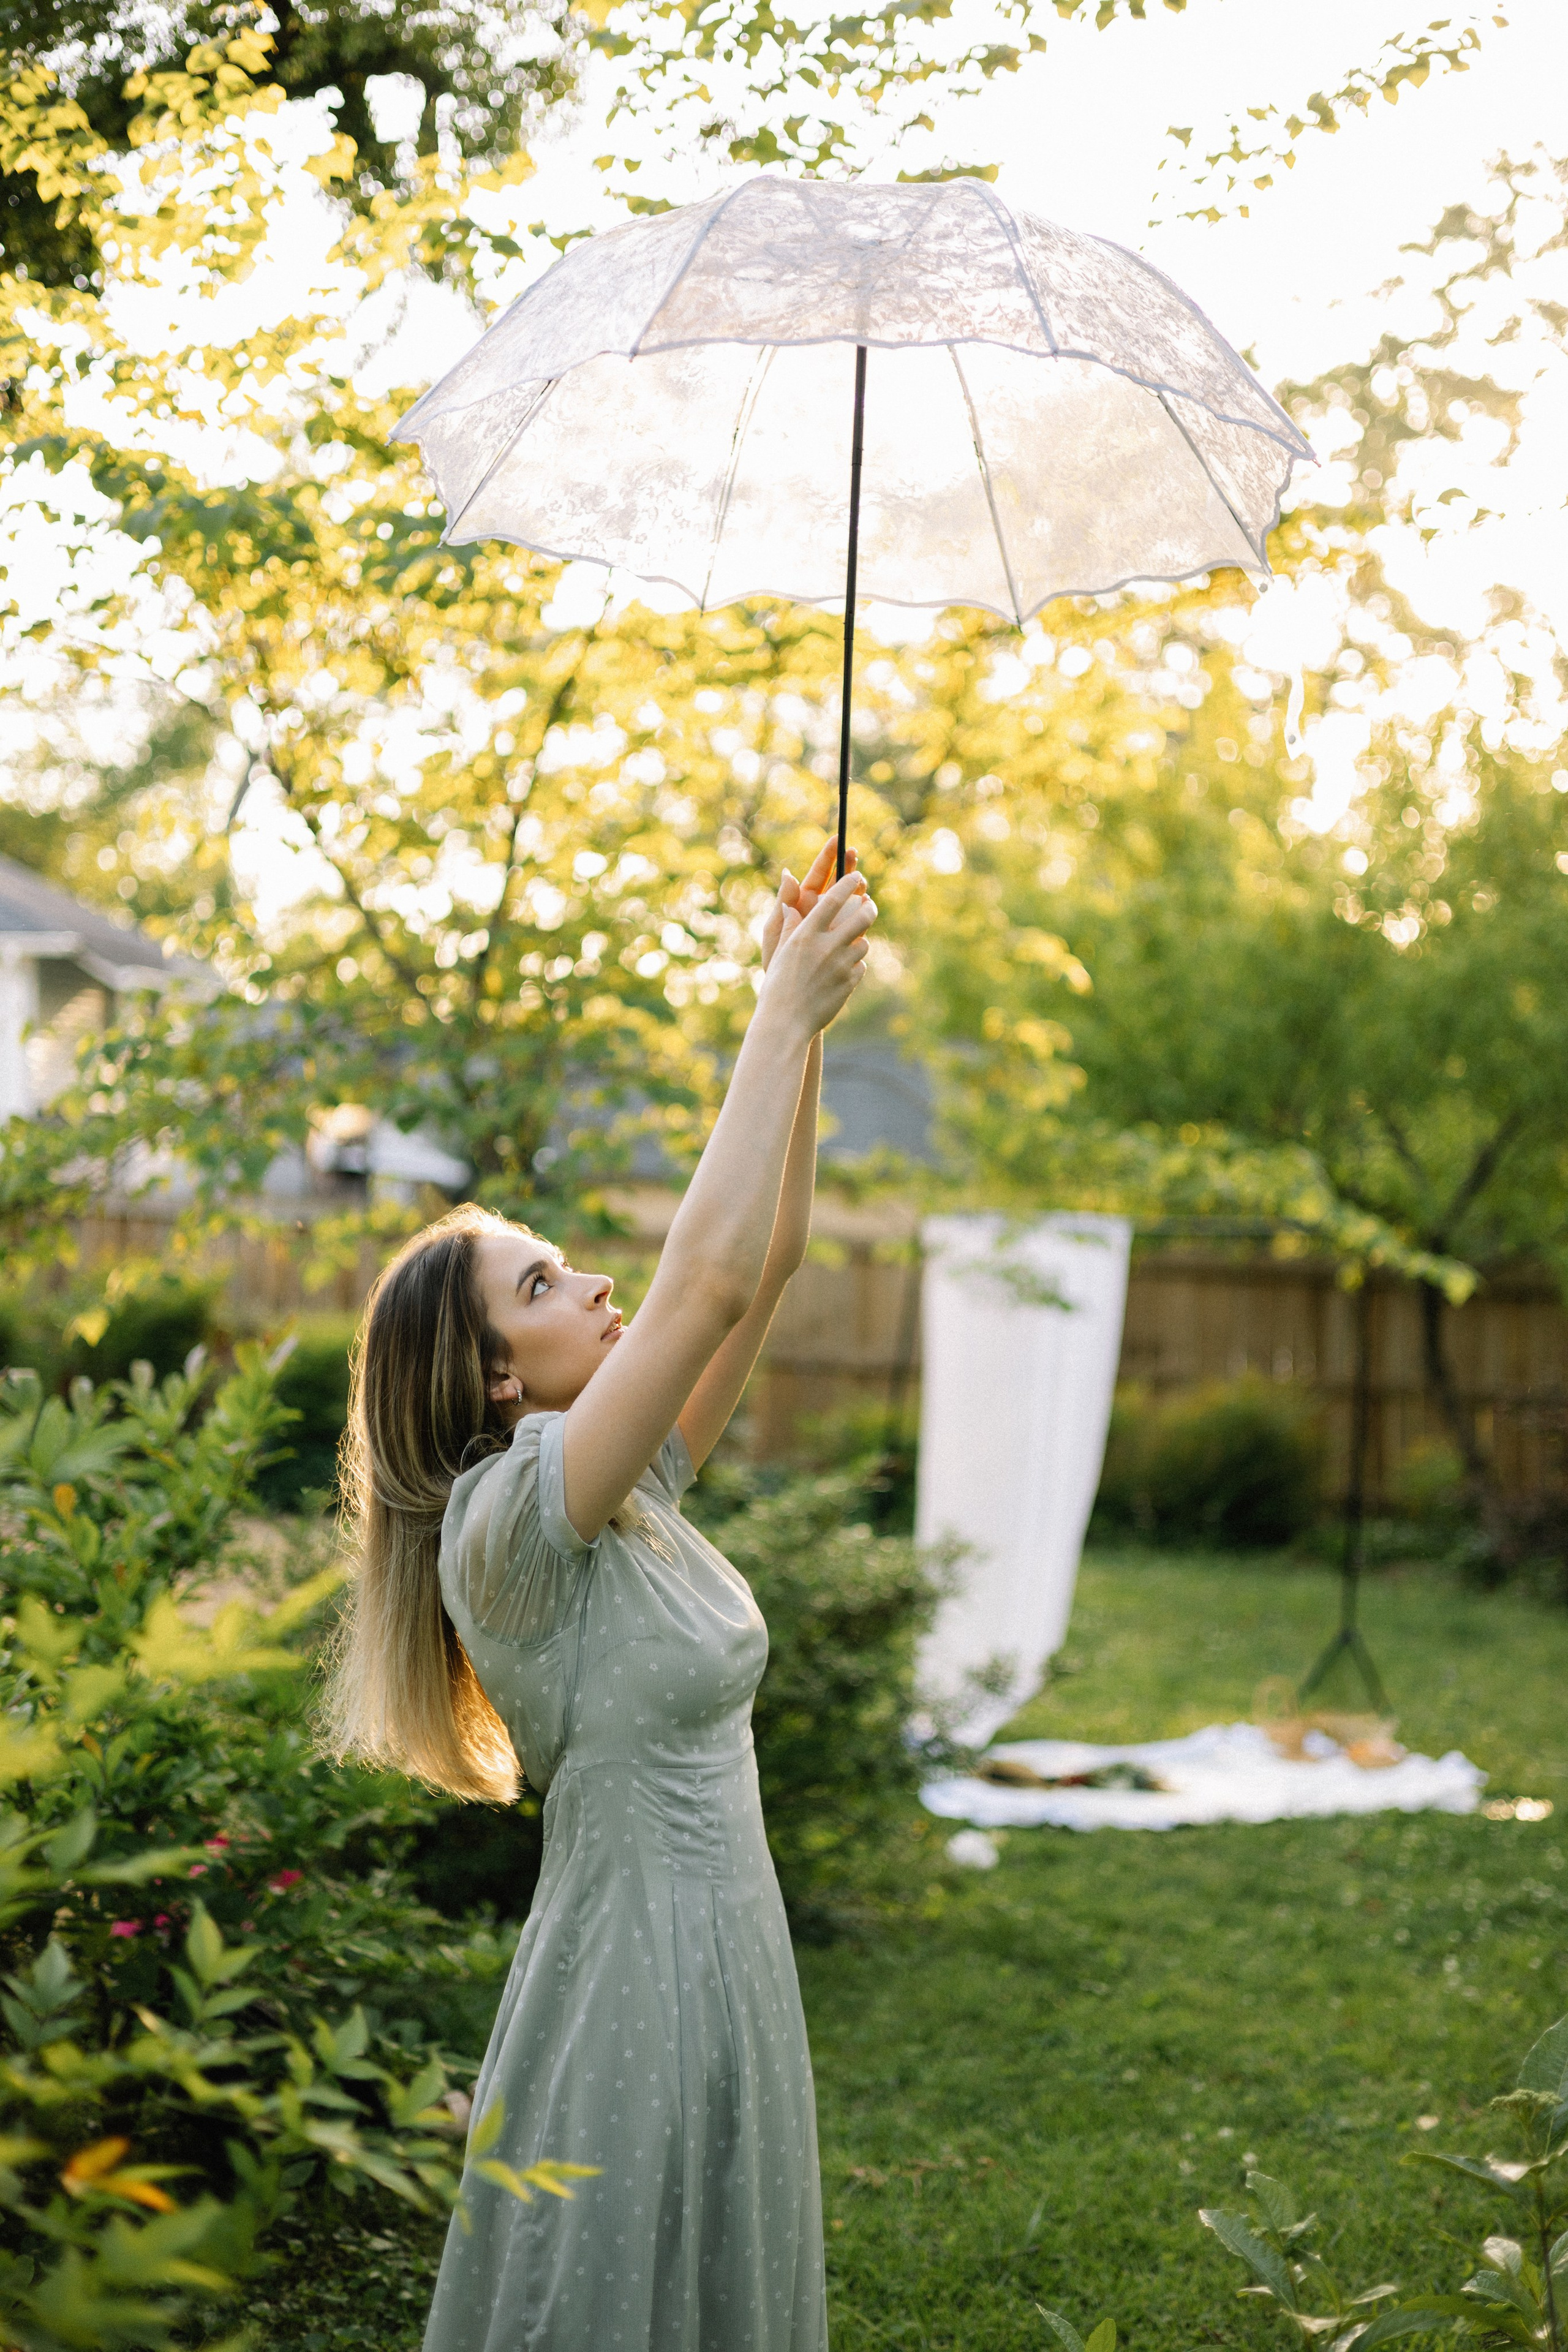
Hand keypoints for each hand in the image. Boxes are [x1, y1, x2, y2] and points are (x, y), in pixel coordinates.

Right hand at [759, 865, 876, 1037]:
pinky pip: (860, 966)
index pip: (834, 899)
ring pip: (864, 943)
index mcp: (806, 934)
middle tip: (868, 906)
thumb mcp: (778, 952)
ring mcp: (841, 965)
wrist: (786, 1022)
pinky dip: (853, 966)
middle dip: (869, 908)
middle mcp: (827, 946)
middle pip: (862, 916)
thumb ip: (789, 926)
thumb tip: (791, 904)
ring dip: (858, 941)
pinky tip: (839, 973)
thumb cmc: (777, 985)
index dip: (848, 883)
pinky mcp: (850, 982)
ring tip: (846, 946)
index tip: (856, 876)